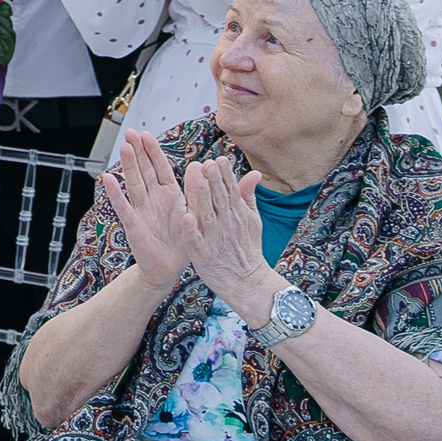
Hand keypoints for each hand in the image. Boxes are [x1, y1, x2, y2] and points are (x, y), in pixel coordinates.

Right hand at [101, 130, 195, 295]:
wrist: (169, 268)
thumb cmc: (182, 241)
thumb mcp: (195, 214)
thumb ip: (196, 192)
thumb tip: (201, 166)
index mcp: (170, 195)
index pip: (160, 167)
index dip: (153, 151)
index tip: (146, 134)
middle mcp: (154, 199)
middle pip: (144, 171)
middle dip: (138, 151)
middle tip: (130, 132)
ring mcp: (142, 211)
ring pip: (134, 184)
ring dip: (129, 166)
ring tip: (124, 148)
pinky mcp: (133, 225)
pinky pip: (123, 207)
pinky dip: (116, 194)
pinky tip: (109, 179)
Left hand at [176, 154, 274, 310]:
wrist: (247, 282)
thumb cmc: (246, 248)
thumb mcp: (252, 220)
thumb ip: (248, 195)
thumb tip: (255, 173)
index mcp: (236, 213)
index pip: (230, 189)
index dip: (225, 174)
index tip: (219, 159)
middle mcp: (226, 222)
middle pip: (219, 198)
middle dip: (214, 180)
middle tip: (208, 163)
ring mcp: (214, 237)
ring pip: (207, 214)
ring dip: (202, 198)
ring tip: (198, 181)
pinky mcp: (203, 253)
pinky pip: (196, 239)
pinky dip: (191, 229)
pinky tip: (186, 218)